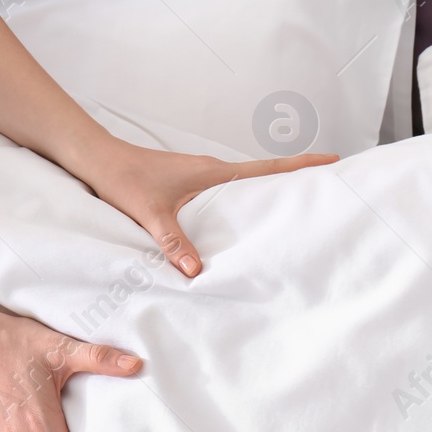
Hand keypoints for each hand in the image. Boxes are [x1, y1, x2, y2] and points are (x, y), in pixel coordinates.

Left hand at [73, 136, 336, 276]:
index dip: (301, 165)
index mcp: (213, 174)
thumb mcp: (149, 213)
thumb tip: (195, 271)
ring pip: (246, 187)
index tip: (333, 161)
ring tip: (294, 213)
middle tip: (326, 193)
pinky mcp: (192, 186)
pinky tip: (243, 225)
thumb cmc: (124, 179)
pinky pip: (228, 195)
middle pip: (266, 176)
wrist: (98, 160)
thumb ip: (172, 241)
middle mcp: (214, 173)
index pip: (267, 168)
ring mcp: (203, 178)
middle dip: (297, 182)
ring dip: (270, 195)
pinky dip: (244, 205)